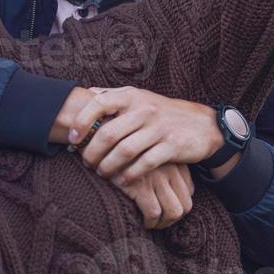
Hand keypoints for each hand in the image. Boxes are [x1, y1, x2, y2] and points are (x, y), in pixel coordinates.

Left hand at [68, 86, 223, 182]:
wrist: (202, 124)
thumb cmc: (163, 113)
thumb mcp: (141, 97)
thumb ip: (114, 95)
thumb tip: (86, 93)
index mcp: (133, 96)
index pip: (99, 103)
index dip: (81, 121)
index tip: (71, 138)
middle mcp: (145, 110)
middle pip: (109, 133)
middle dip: (92, 152)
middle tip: (86, 162)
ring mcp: (160, 128)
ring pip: (124, 151)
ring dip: (108, 166)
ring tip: (101, 173)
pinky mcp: (172, 146)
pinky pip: (145, 163)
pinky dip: (129, 175)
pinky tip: (122, 181)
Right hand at [115, 162, 194, 229]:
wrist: (103, 147)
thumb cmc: (126, 156)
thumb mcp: (150, 157)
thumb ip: (166, 171)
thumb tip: (178, 195)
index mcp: (174, 161)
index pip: (189, 190)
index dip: (179, 204)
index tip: (165, 210)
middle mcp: (170, 169)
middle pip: (185, 204)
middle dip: (173, 218)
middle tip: (159, 222)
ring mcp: (157, 178)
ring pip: (173, 211)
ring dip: (163, 223)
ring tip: (151, 224)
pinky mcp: (140, 186)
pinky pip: (153, 213)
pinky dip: (149, 222)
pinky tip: (141, 222)